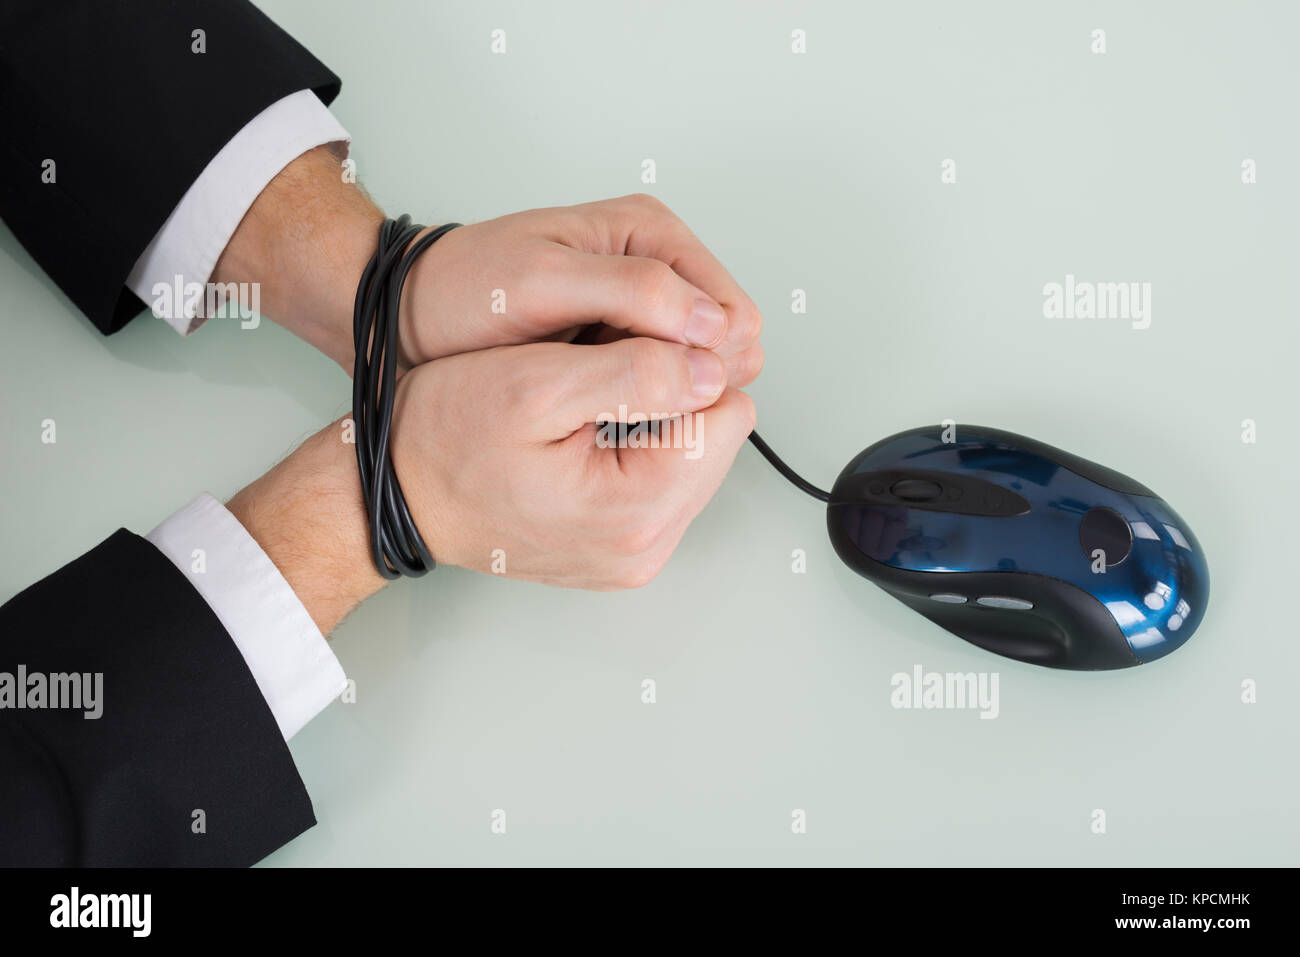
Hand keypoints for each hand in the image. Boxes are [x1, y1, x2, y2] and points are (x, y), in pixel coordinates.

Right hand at [227, 336, 754, 629]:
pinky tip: (584, 431)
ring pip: (693, 458)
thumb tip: (711, 367)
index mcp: (636, 513)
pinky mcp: (619, 549)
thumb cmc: (444, 440)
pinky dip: (635, 446)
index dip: (687, 362)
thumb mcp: (534, 383)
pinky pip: (661, 482)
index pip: (728, 413)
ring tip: (585, 402)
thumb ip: (635, 373)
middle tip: (598, 373)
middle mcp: (646, 548)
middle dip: (674, 393)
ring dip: (656, 418)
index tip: (628, 346)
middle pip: (718, 439)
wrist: (394, 495)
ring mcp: (634, 555)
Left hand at [395, 194, 763, 387]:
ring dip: (661, 397)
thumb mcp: (540, 283)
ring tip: (599, 405)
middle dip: (686, 380)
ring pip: (695, 373)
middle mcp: (658, 267)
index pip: (733, 313)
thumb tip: (714, 324)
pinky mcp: (619, 347)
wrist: (408, 318)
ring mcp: (642, 311)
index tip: (651, 391)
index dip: (706, 363)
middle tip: (616, 400)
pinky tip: (596, 411)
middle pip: (725, 346)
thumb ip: (630, 293)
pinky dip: (638, 405)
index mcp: (653, 233)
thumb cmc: (461, 290)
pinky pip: (660, 388)